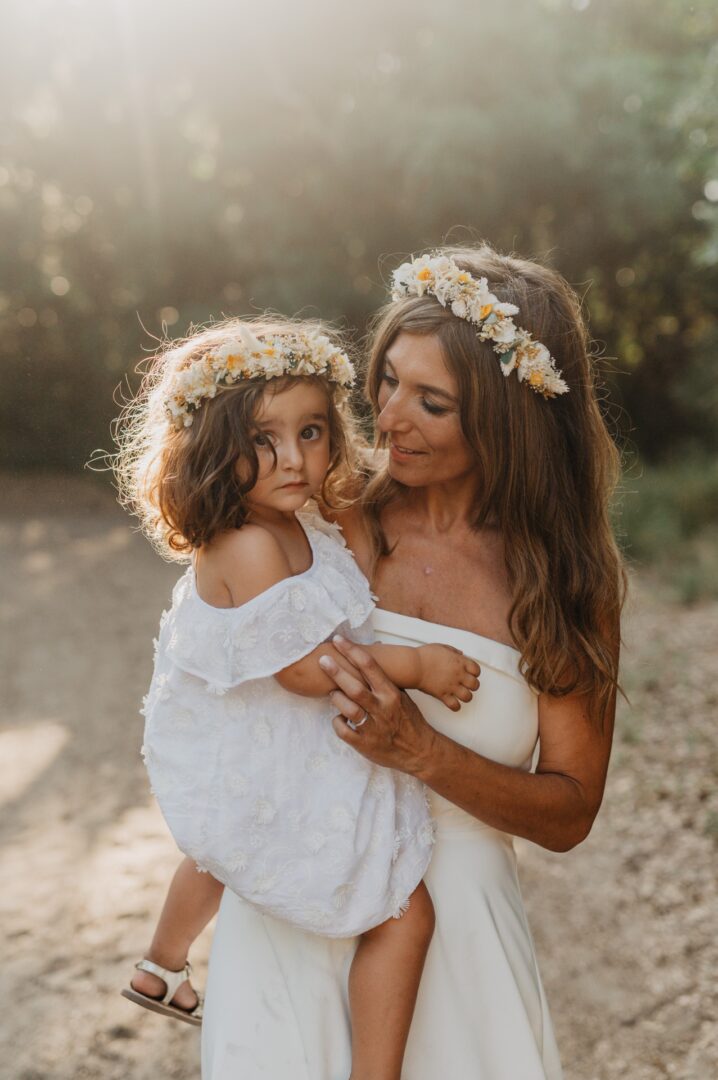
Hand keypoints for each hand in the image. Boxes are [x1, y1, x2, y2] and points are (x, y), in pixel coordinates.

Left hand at [318, 635, 438, 774]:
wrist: (419, 751)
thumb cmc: (409, 720)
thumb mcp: (402, 695)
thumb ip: (385, 677)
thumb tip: (374, 650)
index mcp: (391, 694)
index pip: (370, 666)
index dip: (352, 651)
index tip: (338, 641)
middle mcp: (382, 709)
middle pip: (355, 687)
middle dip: (337, 672)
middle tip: (323, 660)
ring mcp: (373, 728)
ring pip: (347, 708)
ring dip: (336, 698)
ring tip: (331, 693)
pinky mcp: (364, 744)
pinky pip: (343, 730)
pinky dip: (337, 721)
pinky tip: (340, 717)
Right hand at [416, 644, 480, 710]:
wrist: (413, 665)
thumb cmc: (425, 655)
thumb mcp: (442, 647)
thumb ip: (453, 651)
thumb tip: (460, 654)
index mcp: (459, 662)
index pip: (477, 670)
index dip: (475, 672)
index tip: (470, 673)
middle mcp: (458, 675)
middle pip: (475, 685)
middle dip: (472, 685)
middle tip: (466, 685)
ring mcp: (451, 686)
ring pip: (468, 697)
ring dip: (466, 696)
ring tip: (460, 694)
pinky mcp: (442, 695)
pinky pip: (455, 706)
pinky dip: (455, 706)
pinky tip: (452, 702)